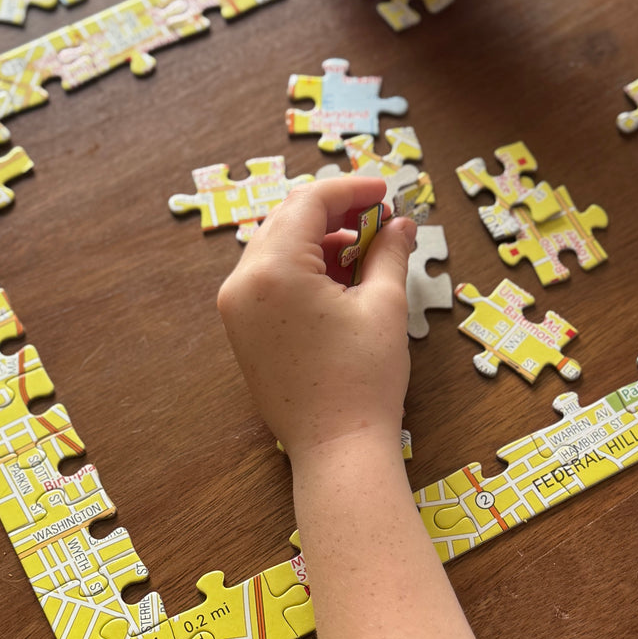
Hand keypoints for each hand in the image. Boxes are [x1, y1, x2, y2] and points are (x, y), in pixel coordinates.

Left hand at [216, 176, 416, 464]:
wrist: (337, 448)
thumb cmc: (363, 379)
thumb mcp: (384, 305)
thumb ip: (389, 253)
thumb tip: (400, 223)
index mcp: (274, 270)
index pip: (309, 203)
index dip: (351, 189)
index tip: (386, 191)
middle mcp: (243, 283)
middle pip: (288, 220)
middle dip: (336, 213)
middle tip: (380, 218)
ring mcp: (237, 308)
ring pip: (277, 248)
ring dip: (320, 240)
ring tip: (367, 253)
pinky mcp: (242, 330)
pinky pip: (270, 279)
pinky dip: (304, 268)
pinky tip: (342, 279)